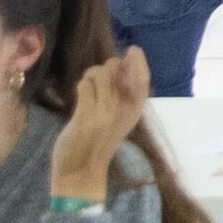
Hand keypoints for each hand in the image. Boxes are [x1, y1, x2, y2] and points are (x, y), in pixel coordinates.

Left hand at [49, 43, 149, 193]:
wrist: (81, 171)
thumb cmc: (99, 142)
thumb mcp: (118, 118)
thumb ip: (122, 94)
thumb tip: (123, 62)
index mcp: (134, 111)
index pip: (143, 79)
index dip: (139, 61)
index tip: (132, 50)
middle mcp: (122, 110)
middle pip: (116, 69)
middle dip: (106, 66)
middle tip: (98, 77)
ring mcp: (104, 113)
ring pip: (99, 73)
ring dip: (91, 74)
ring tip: (87, 86)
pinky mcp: (86, 117)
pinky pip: (84, 86)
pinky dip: (81, 86)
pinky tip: (80, 96)